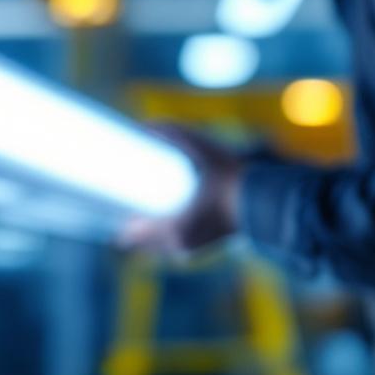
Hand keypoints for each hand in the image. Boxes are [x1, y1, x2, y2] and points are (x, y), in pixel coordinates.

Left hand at [118, 124, 245, 258]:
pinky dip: (165, 234)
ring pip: (157, 245)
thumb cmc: (229, 175)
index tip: (110, 205)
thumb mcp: (199, 148)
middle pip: (142, 241)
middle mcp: (178, 245)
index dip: (119, 221)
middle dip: (132, 224)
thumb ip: (171, 133)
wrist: (264, 201)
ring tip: (141, 206)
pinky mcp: (200, 248)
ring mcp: (190, 249)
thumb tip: (144, 125)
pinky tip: (162, 216)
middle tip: (125, 201)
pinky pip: (173, 245)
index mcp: (173, 229)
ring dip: (149, 230)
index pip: (131, 236)